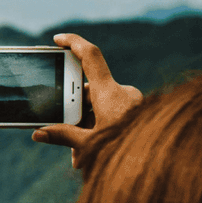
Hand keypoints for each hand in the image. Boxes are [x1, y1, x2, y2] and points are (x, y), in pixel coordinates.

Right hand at [32, 33, 142, 165]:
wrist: (162, 164)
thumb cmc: (128, 155)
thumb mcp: (90, 146)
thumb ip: (64, 136)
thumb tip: (39, 134)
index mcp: (110, 94)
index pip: (91, 57)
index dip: (73, 43)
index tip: (58, 39)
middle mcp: (123, 93)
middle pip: (89, 93)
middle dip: (74, 114)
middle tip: (63, 134)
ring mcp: (132, 103)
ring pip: (100, 107)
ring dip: (86, 128)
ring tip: (80, 156)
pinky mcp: (138, 113)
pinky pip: (113, 115)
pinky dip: (100, 130)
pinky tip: (93, 154)